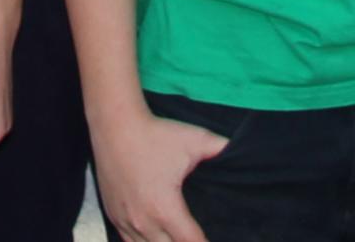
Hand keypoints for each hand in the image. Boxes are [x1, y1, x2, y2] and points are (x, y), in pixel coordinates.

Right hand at [89, 101, 229, 241]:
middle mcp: (144, 222)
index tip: (213, 240)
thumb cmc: (155, 134)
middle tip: (195, 236)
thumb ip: (221, 150)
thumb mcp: (195, 141)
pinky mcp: (113, 216)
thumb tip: (241, 152)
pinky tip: (155, 238)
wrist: (115, 125)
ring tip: (177, 237)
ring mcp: (126, 221)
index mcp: (166, 209)